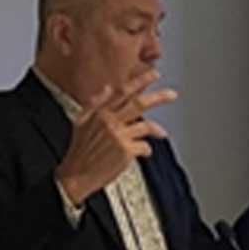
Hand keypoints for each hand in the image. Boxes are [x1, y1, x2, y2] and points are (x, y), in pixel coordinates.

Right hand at [56, 69, 173, 205]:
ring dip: (157, 129)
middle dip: (158, 97)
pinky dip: (146, 149)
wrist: (76, 175)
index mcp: (99, 112)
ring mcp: (118, 136)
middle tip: (172, 94)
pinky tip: (143, 153)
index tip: (153, 74)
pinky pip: (144, 146)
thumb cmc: (80, 151)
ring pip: (145, 125)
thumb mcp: (81, 122)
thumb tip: (106, 88)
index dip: (139, 81)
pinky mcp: (125, 151)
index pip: (122, 91)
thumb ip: (95, 104)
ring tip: (162, 133)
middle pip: (138, 104)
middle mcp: (109, 121)